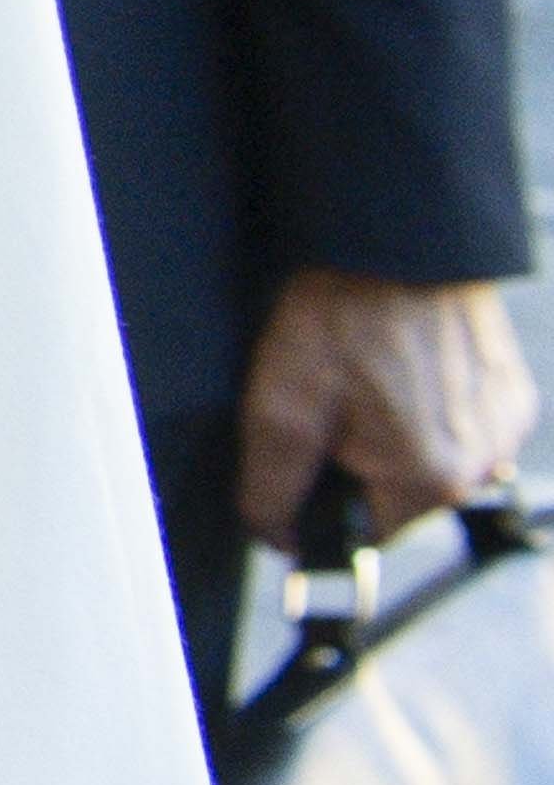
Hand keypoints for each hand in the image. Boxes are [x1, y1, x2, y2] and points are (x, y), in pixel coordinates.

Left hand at [235, 267, 538, 544]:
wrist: (395, 244)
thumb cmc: (341, 317)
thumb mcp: (281, 409)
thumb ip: (272, 489)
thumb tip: (274, 540)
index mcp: (432, 476)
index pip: (374, 531)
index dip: (333, 498)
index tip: (317, 454)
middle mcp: (484, 461)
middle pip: (407, 495)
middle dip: (366, 461)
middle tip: (340, 399)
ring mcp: (505, 425)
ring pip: (434, 459)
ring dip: (399, 434)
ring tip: (370, 376)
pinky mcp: (513, 392)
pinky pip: (462, 425)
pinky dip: (429, 407)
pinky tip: (402, 366)